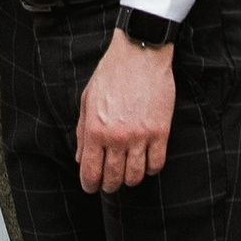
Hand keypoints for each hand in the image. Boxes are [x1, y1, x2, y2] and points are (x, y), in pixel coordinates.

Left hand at [77, 30, 174, 192]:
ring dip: (130, 179)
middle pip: (113, 179)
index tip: (92, 186)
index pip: (90, 172)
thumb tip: (80, 158)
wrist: (139, 53)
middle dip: (109, 185)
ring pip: (135, 176)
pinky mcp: (160, 131)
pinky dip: (151, 169)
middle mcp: (116, 137)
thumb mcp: (87, 100)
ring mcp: (140, 136)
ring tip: (128, 173)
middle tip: (110, 183)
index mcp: (94, 130)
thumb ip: (82, 131)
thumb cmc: (111, 73)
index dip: (90, 185)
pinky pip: (156, 164)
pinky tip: (146, 162)